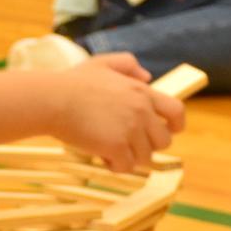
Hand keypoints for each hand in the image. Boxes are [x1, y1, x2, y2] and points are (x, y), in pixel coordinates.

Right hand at [50, 53, 186, 172]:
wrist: (53, 99)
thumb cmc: (73, 82)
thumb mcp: (103, 63)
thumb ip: (128, 64)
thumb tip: (147, 76)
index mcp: (142, 92)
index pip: (177, 111)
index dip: (176, 125)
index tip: (169, 131)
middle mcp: (142, 111)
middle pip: (163, 141)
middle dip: (147, 146)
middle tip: (126, 144)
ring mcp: (131, 129)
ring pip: (145, 157)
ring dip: (129, 157)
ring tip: (109, 150)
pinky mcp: (117, 146)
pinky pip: (127, 166)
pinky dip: (115, 166)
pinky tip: (102, 157)